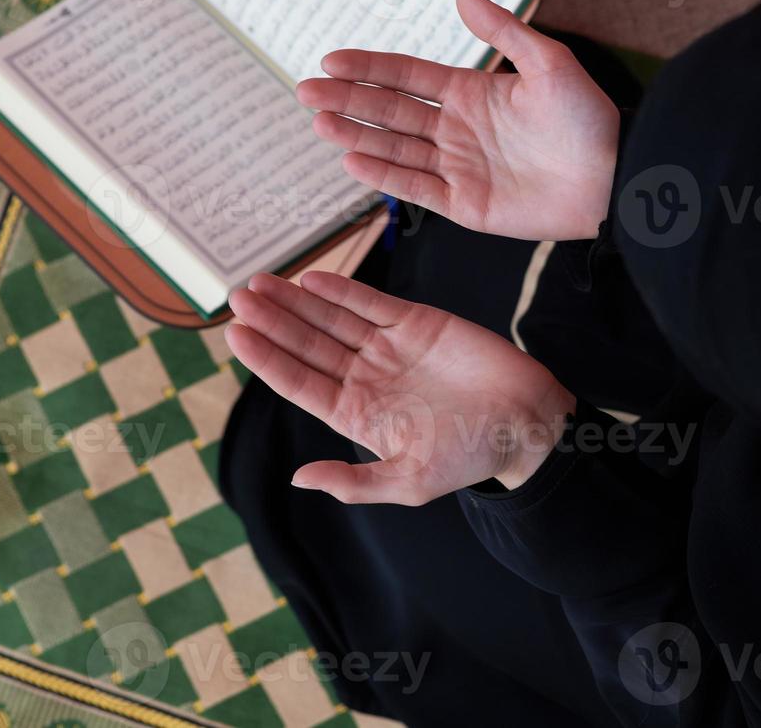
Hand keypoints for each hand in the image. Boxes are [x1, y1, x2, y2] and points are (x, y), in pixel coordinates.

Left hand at [224, 272, 575, 503]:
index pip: (300, 383)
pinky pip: (371, 301)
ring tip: (259, 284)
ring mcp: (389, 347)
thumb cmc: (470, 458)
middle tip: (236, 298)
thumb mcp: (409, 482)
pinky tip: (311, 279)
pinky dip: (342, 288)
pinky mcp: (417, 322)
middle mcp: (366, 377)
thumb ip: (354, 482)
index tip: (235, 336)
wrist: (525, 423)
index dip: (267, 359)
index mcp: (357, 414)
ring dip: (296, 301)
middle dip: (272, 322)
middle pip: (307, 344)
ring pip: (331, 317)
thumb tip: (299, 479)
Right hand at [296, 0, 619, 240]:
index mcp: (472, 93)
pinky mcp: (464, 205)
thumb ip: (503, 31)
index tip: (329, 59)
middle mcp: (457, 129)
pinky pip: (415, 189)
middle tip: (304, 91)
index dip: (368, 68)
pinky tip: (351, 159)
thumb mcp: (549, 63)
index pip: (407, 77)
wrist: (614, 179)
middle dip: (347, 100)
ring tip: (318, 123)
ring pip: (394, 149)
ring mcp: (458, 168)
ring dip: (355, 135)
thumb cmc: (588, 119)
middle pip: (390, 112)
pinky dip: (384, 176)